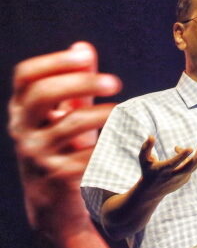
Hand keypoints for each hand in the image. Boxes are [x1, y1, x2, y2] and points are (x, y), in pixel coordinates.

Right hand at [8, 42, 121, 234]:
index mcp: (22, 110)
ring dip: (103, 113)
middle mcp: (22, 129)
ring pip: (71, 124)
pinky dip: (108, 143)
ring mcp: (37, 154)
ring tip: (122, 111)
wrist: (54, 201)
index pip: (26, 76)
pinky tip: (121, 138)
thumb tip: (83, 47)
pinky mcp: (57, 176)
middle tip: (115, 81)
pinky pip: (88, 153)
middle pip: (43, 94)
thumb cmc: (64, 147)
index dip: (54, 62)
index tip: (84, 57)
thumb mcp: (66, 114)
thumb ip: (75, 83)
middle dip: (80, 83)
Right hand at [138, 135, 196, 197]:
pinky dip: (192, 157)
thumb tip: (151, 136)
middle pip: (189, 167)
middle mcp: (174, 176)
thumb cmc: (148, 170)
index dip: (182, 156)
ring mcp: (181, 179)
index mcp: (163, 170)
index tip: (190, 148)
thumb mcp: (143, 160)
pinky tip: (188, 151)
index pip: (174, 163)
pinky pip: (192, 166)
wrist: (152, 191)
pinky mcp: (186, 179)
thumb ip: (146, 147)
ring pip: (194, 165)